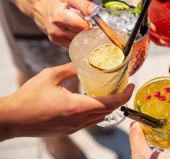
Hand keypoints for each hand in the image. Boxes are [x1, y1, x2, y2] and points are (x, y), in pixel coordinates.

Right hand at [1, 63, 133, 139]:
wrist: (12, 119)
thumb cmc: (29, 97)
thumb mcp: (51, 76)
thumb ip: (70, 69)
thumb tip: (82, 63)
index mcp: (76, 107)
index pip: (109, 104)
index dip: (124, 95)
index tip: (132, 86)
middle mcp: (78, 121)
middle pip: (108, 111)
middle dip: (119, 99)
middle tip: (122, 86)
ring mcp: (74, 128)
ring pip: (99, 118)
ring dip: (108, 106)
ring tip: (110, 91)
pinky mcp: (68, 130)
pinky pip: (89, 121)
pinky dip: (96, 111)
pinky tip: (92, 100)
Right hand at [25, 0, 95, 47]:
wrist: (37, 6)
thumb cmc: (54, 0)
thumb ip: (84, 4)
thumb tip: (97, 11)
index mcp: (59, 17)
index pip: (82, 26)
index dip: (91, 23)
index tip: (94, 19)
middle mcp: (56, 30)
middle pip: (81, 35)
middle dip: (89, 29)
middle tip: (89, 21)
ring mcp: (56, 38)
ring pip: (79, 41)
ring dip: (84, 34)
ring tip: (81, 24)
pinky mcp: (57, 42)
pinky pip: (73, 44)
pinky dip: (79, 39)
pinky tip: (77, 31)